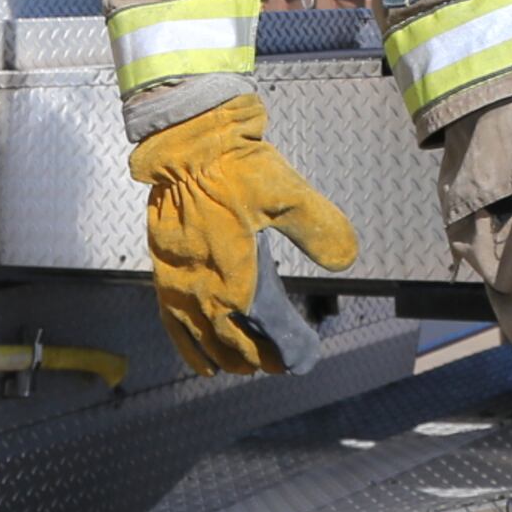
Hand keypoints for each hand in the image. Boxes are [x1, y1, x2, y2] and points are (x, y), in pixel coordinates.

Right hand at [128, 93, 358, 372]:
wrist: (185, 144)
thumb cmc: (238, 167)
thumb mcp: (288, 192)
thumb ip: (318, 228)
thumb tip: (348, 261)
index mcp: (237, 278)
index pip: (269, 329)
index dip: (290, 348)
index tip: (307, 358)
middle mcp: (205, 292)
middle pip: (237, 342)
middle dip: (261, 357)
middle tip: (283, 363)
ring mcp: (180, 287)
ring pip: (206, 341)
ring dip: (228, 358)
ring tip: (247, 368)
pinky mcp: (163, 275)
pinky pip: (175, 326)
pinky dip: (190, 349)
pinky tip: (202, 363)